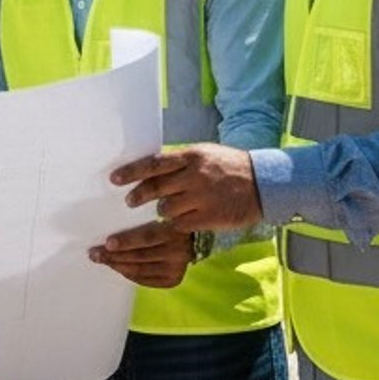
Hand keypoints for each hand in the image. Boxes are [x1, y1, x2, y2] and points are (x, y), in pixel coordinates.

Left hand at [90, 219, 193, 288]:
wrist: (191, 240)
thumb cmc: (167, 221)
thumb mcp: (160, 214)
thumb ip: (142, 216)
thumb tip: (107, 219)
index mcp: (175, 230)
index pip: (147, 237)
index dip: (126, 241)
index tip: (107, 243)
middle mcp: (179, 251)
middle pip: (140, 255)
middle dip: (114, 255)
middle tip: (94, 253)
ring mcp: (177, 268)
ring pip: (140, 269)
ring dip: (117, 265)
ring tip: (101, 259)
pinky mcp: (174, 280)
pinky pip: (145, 279)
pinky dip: (129, 274)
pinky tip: (117, 267)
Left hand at [111, 143, 261, 231]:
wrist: (264, 184)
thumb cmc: (230, 166)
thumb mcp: (205, 154)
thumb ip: (180, 161)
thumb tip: (151, 168)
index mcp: (191, 156)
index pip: (154, 163)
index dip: (131, 172)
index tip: (114, 179)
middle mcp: (194, 176)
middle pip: (155, 188)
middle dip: (138, 196)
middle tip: (129, 201)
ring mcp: (202, 198)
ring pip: (166, 209)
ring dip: (162, 211)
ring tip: (165, 211)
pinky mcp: (209, 218)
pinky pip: (181, 225)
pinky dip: (176, 224)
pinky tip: (178, 223)